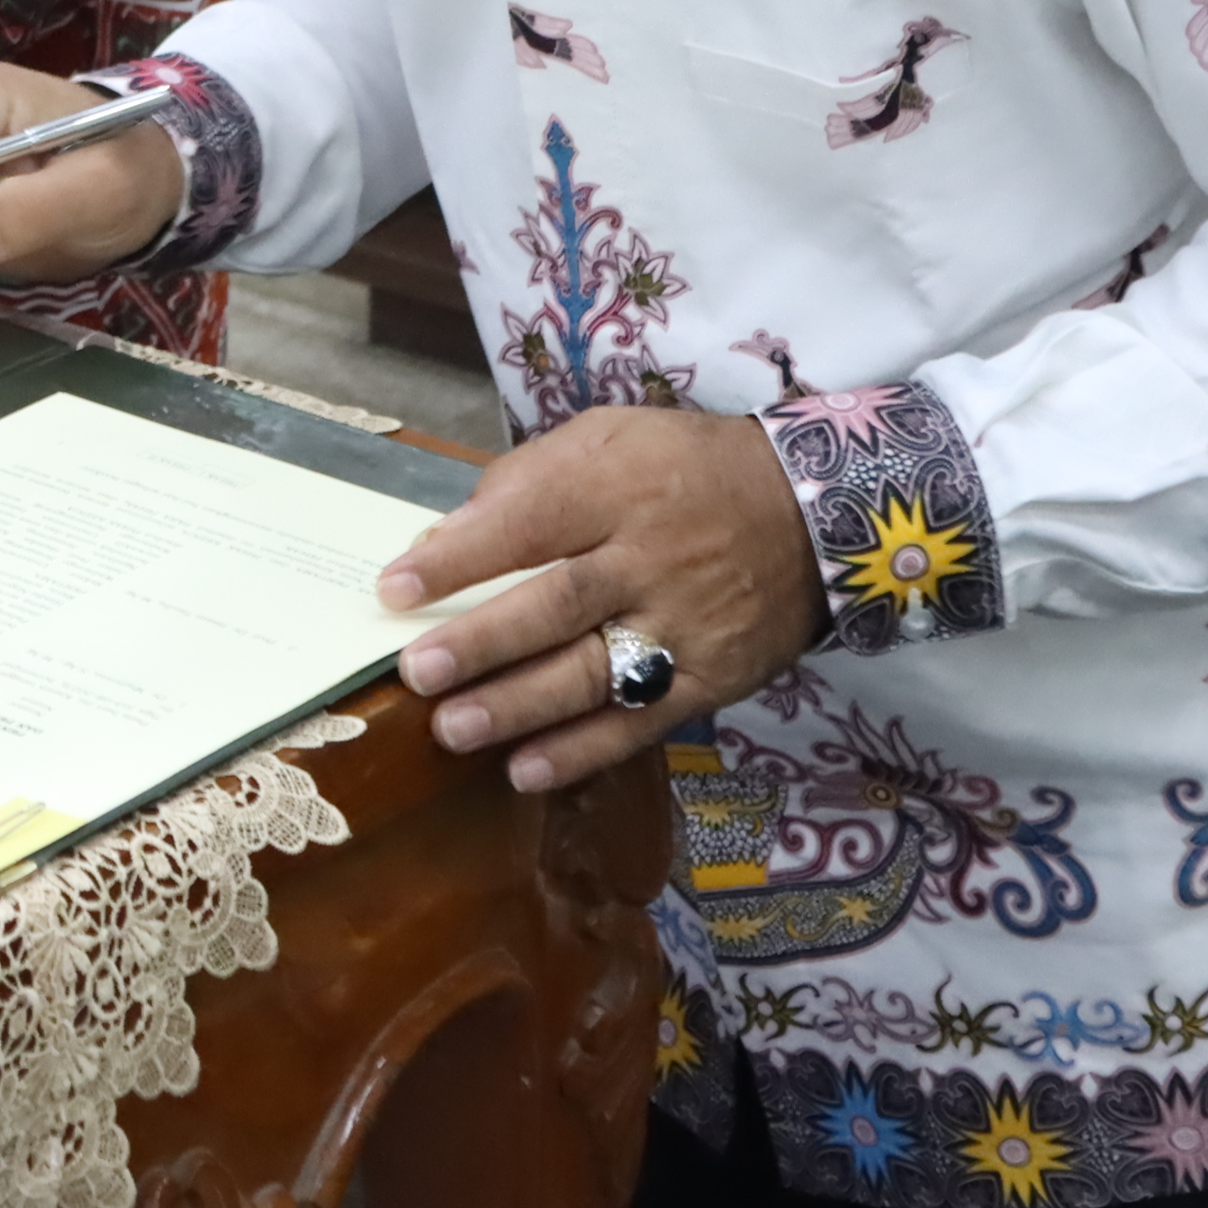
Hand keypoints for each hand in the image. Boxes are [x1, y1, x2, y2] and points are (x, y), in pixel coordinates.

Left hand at [380, 407, 827, 794]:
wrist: (813, 516)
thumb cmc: (686, 471)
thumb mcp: (611, 438)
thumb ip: (528, 478)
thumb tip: (448, 535)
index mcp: (616, 488)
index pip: (528, 523)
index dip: (458, 560)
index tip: (394, 589)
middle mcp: (649, 559)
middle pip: (557, 605)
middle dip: (481, 643)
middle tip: (415, 672)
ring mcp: (683, 625)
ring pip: (594, 672)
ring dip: (519, 707)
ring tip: (453, 729)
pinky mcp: (710, 680)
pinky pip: (640, 722)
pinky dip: (582, 751)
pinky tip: (525, 769)